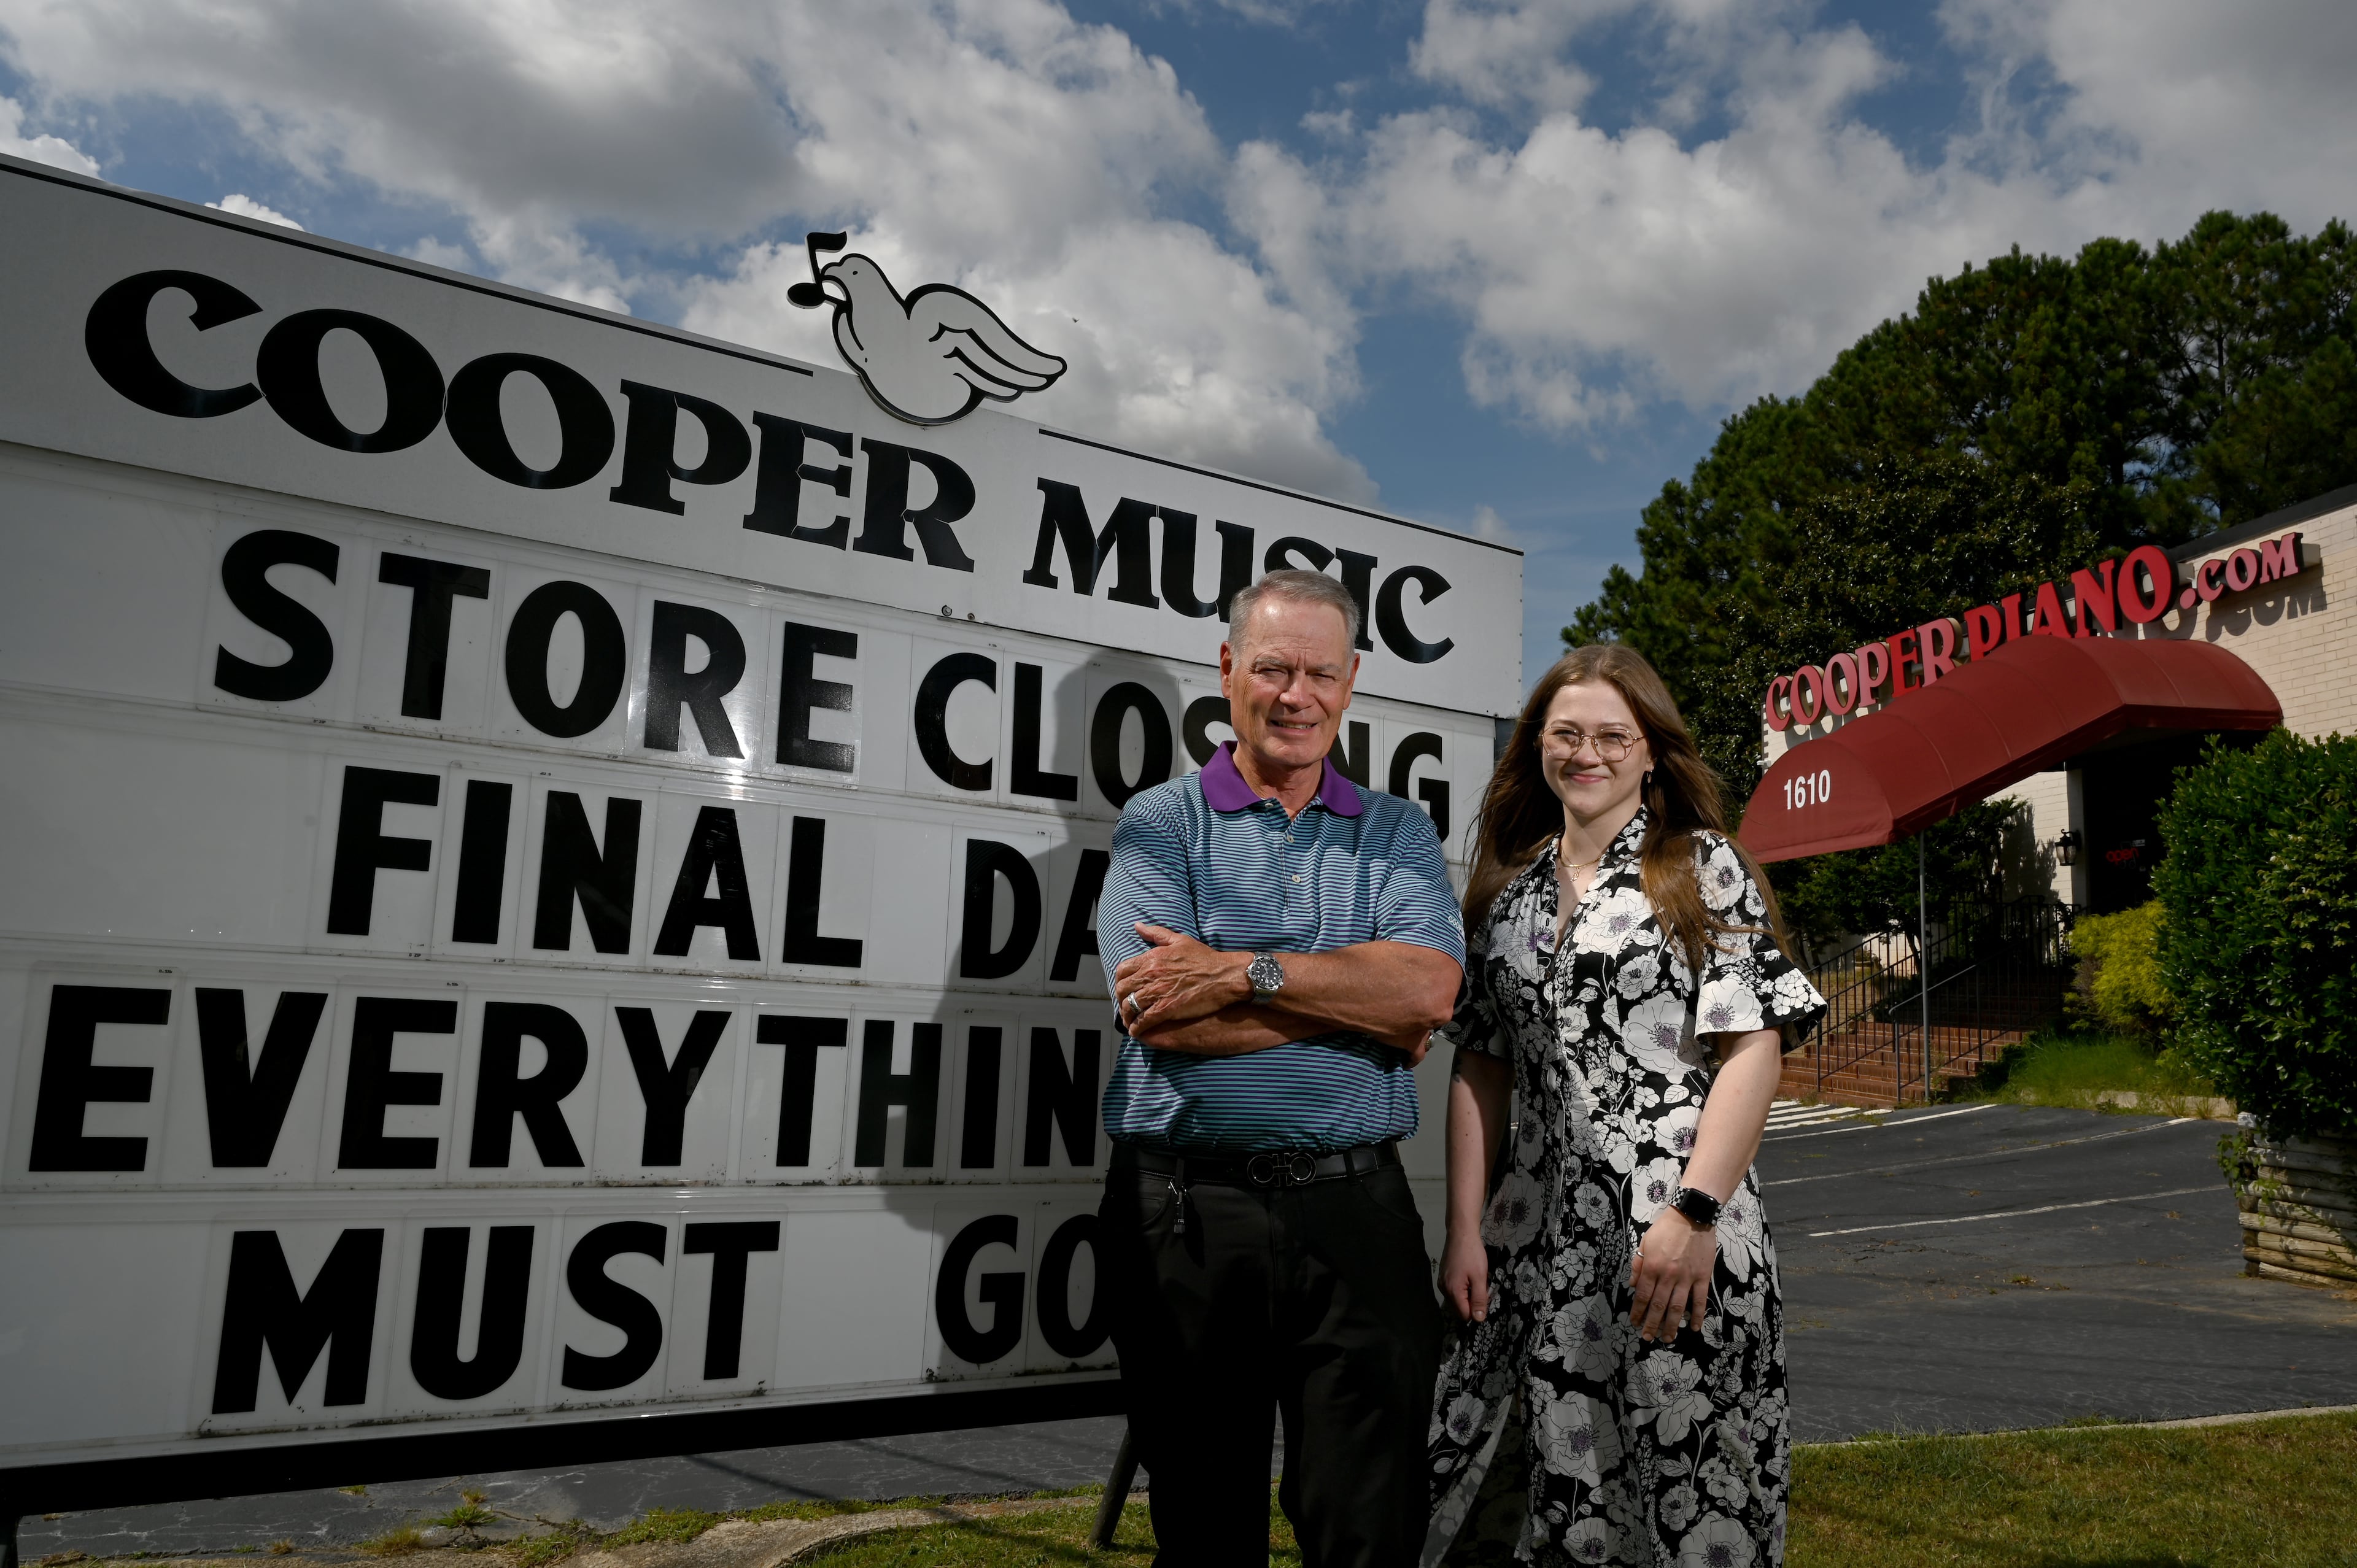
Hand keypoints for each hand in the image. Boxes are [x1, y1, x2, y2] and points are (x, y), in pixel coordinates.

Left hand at [1113, 924, 1249, 1032]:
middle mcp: (1151, 974)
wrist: (1225, 976)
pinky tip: (1138, 1031)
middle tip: (1126, 1008)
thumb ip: (1156, 933)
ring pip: (1131, 1006)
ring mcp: (1159, 991)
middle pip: (1123, 990)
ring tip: (1130, 1021)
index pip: (1122, 970)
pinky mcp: (1168, 1008)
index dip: (1120, 982)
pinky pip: (1144, 1020)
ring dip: (1127, 1016)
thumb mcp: (1180, 940)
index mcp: (1152, 958)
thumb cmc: (1205, 959)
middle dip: (1121, 1001)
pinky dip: (1137, 1027)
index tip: (1124, 990)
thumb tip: (1137, 926)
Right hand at [1442, 1226, 1490, 1322]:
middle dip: (1472, 1303)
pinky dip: (1462, 1289)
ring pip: (1456, 1300)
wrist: (1461, 1233)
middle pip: (1459, 1309)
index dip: (1477, 1311)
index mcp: (1452, 1291)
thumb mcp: (1480, 1277)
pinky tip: (1468, 1277)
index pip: (1465, 1315)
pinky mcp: (1443, 1276)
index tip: (1485, 1299)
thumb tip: (1478, 1319)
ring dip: (1467, 1296)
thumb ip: (1479, 1299)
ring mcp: (1442, 1282)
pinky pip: (1453, 1291)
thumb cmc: (1472, 1254)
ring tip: (1475, 1281)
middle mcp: (1444, 1289)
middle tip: (1481, 1288)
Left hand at [1629, 1211, 1713, 1341]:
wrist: (1691, 1216)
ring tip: (1667, 1338)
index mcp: (1652, 1267)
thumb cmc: (1665, 1229)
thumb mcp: (1645, 1243)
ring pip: (1677, 1307)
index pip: (1643, 1295)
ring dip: (1672, 1325)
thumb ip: (1638, 1265)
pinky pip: (1700, 1300)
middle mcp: (1667, 1276)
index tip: (1634, 1323)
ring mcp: (1686, 1278)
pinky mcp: (1702, 1277)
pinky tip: (1694, 1327)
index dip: (1638, 1311)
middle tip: (1647, 1337)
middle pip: (1658, 1305)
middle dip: (1652, 1324)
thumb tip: (1633, 1286)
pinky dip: (1697, 1315)